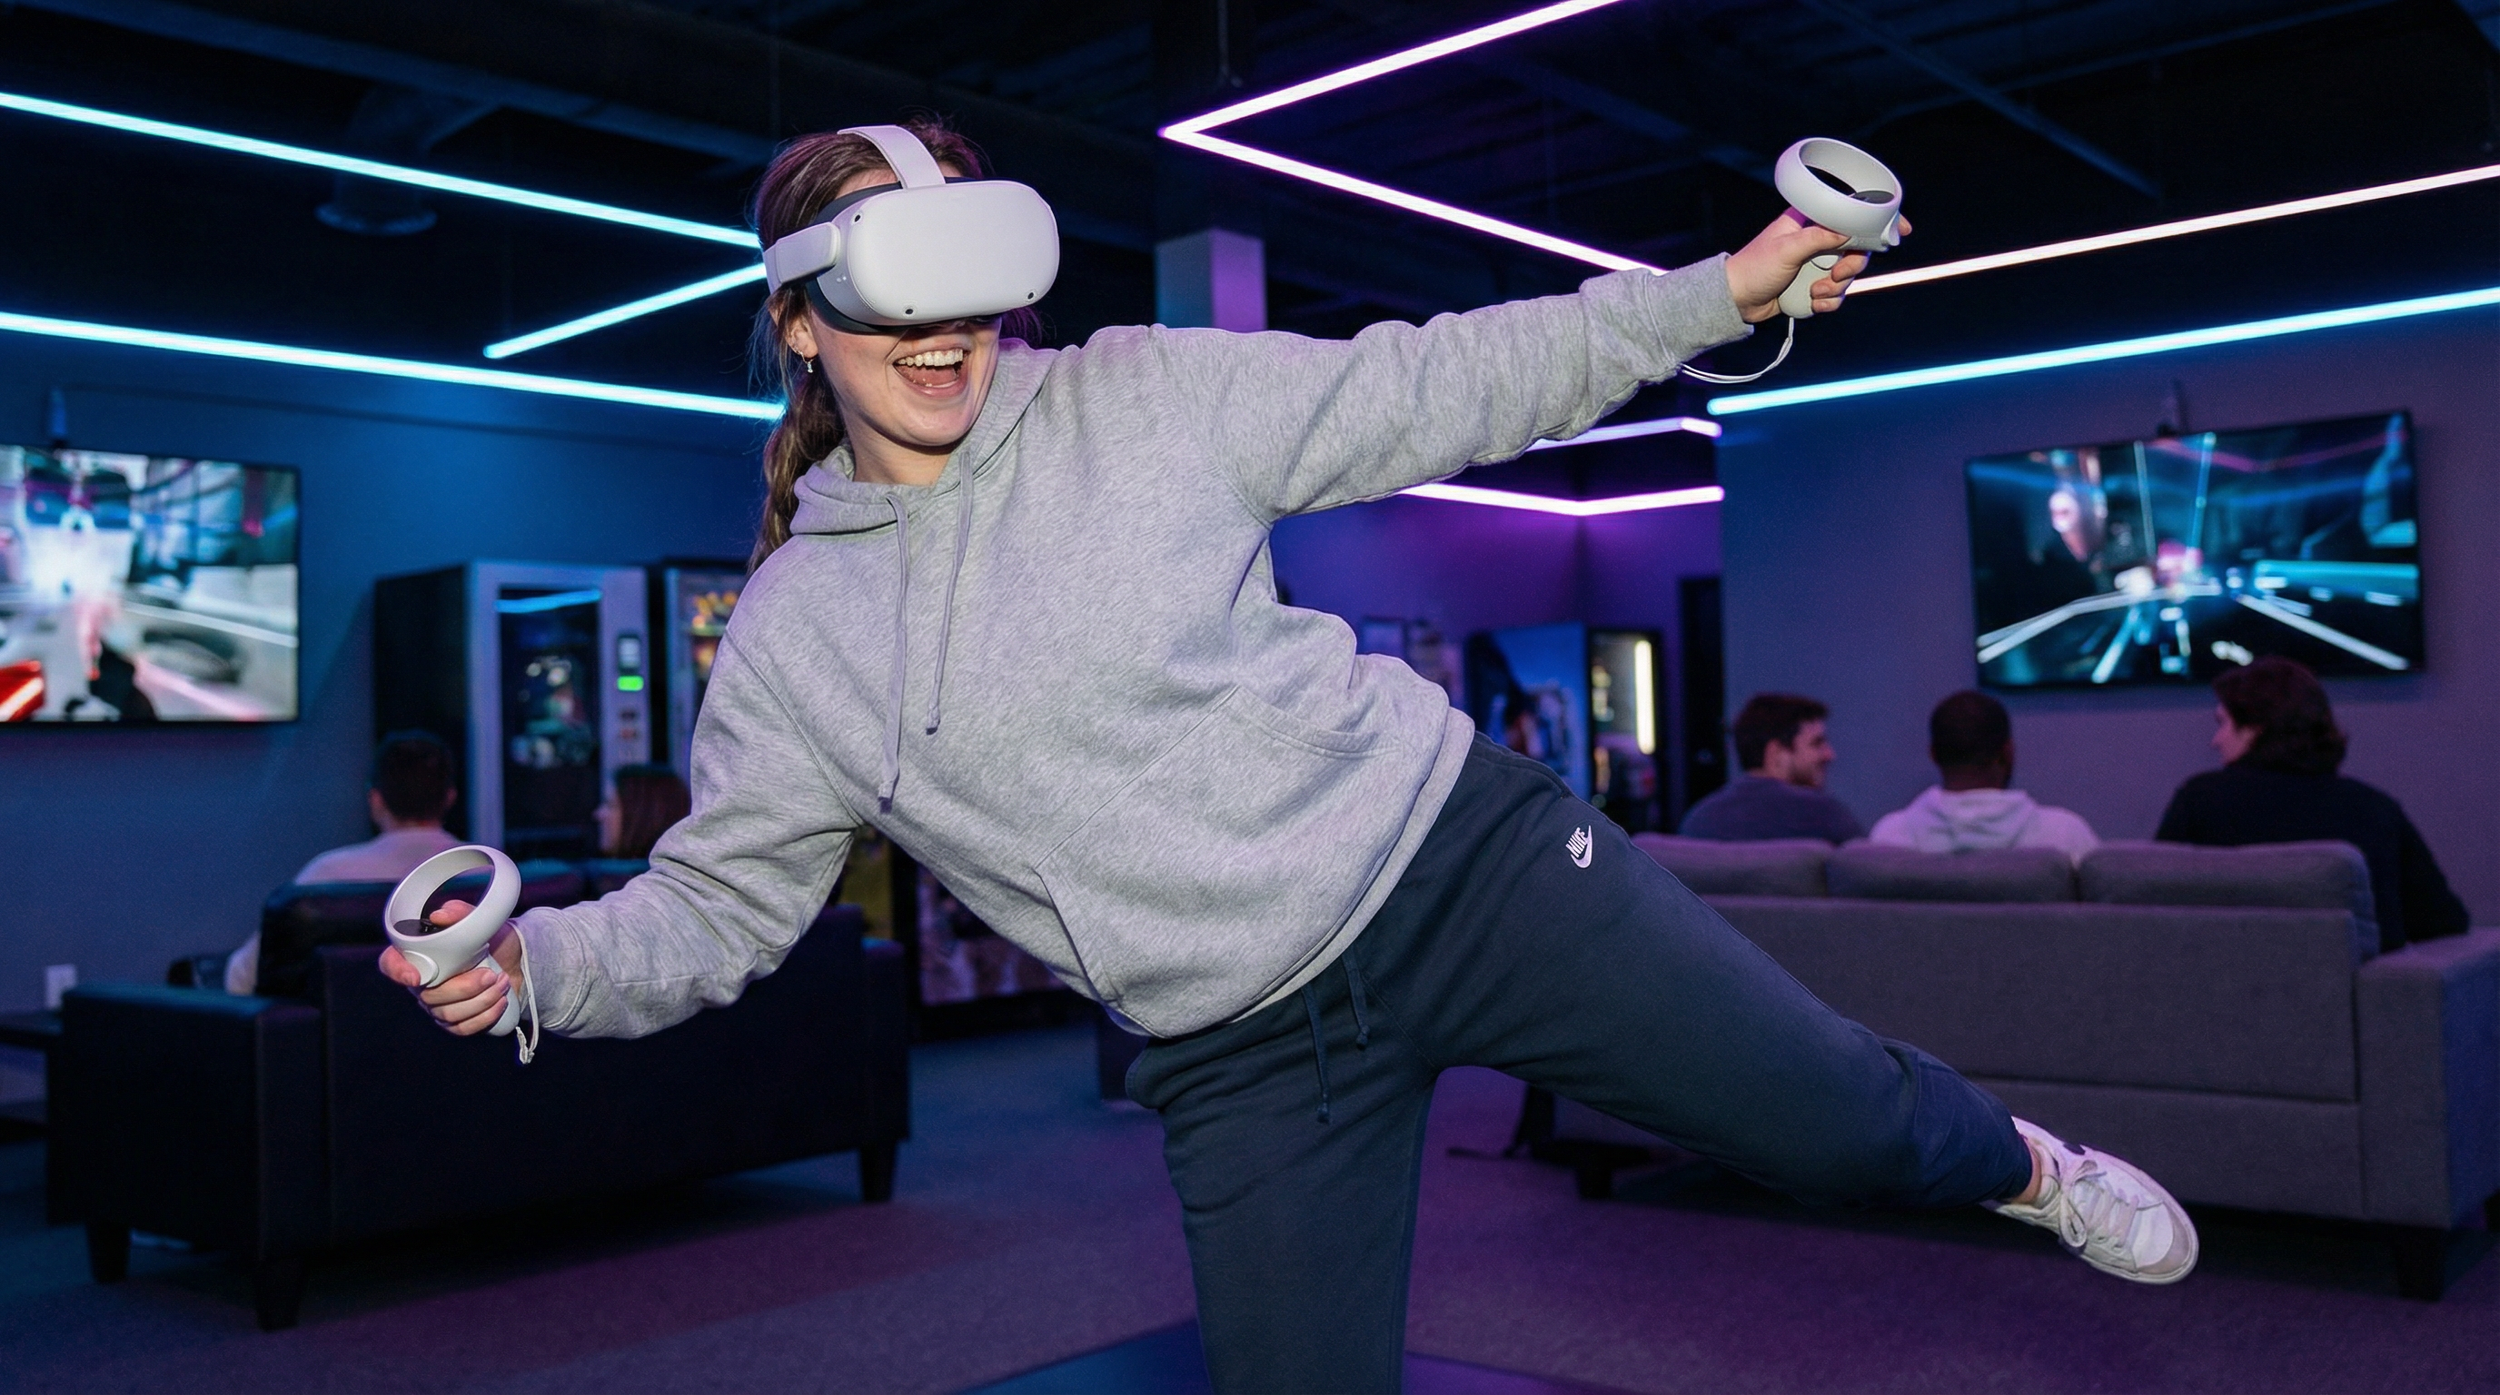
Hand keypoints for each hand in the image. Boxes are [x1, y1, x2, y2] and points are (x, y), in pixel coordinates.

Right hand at [377, 900, 527, 1036]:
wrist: (517, 961)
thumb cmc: (492, 939)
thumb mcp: (480, 921)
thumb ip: (459, 913)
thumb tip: (439, 916)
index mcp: (419, 955)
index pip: (390, 964)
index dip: (397, 971)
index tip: (416, 977)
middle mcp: (423, 983)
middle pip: (428, 996)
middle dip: (464, 988)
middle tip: (490, 974)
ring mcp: (437, 1005)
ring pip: (447, 1014)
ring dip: (480, 1000)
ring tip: (502, 982)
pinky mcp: (455, 1021)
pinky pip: (461, 1028)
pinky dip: (485, 1016)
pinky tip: (500, 1001)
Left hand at [1723, 208, 1911, 323]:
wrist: (1736, 300)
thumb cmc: (1754, 267)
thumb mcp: (1787, 249)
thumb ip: (1819, 238)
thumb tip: (1849, 231)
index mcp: (1811, 220)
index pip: (1852, 214)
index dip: (1878, 222)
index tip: (1901, 230)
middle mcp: (1818, 239)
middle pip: (1857, 249)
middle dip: (1851, 267)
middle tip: (1835, 275)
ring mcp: (1817, 263)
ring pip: (1849, 275)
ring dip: (1836, 289)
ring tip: (1813, 293)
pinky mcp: (1814, 285)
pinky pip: (1836, 294)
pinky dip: (1828, 302)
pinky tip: (1811, 303)